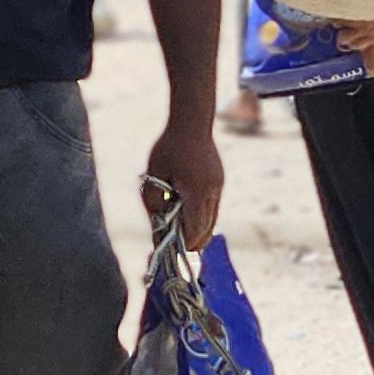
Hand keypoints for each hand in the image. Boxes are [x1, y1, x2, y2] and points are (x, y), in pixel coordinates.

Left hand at [142, 116, 225, 249]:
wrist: (192, 123)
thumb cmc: (169, 148)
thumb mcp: (154, 174)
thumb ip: (155, 200)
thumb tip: (158, 222)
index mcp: (196, 191)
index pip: (195, 226)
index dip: (188, 241)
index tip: (179, 251)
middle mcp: (212, 191)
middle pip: (207, 225)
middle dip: (196, 240)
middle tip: (183, 250)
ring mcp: (218, 185)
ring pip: (212, 216)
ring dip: (201, 228)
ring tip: (188, 238)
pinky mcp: (219, 180)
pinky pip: (213, 205)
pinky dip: (204, 215)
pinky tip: (192, 217)